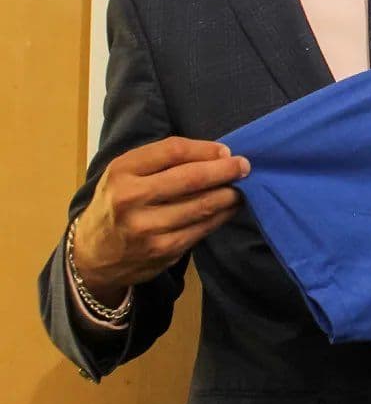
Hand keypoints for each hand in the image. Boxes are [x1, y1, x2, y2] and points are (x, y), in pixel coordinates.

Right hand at [71, 138, 248, 304]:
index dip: (206, 149)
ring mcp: (147, 228)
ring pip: (202, 206)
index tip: (226, 150)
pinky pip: (202, 228)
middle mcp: (131, 199)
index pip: (173, 151)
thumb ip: (163, 161)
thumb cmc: (117, 203)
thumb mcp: (126, 174)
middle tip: (245, 166)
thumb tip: (219, 154)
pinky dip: (222, 216)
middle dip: (225, 170)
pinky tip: (230, 207)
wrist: (93, 254)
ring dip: (229, 195)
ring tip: (242, 186)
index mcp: (122, 171)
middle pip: (191, 179)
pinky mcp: (163, 251)